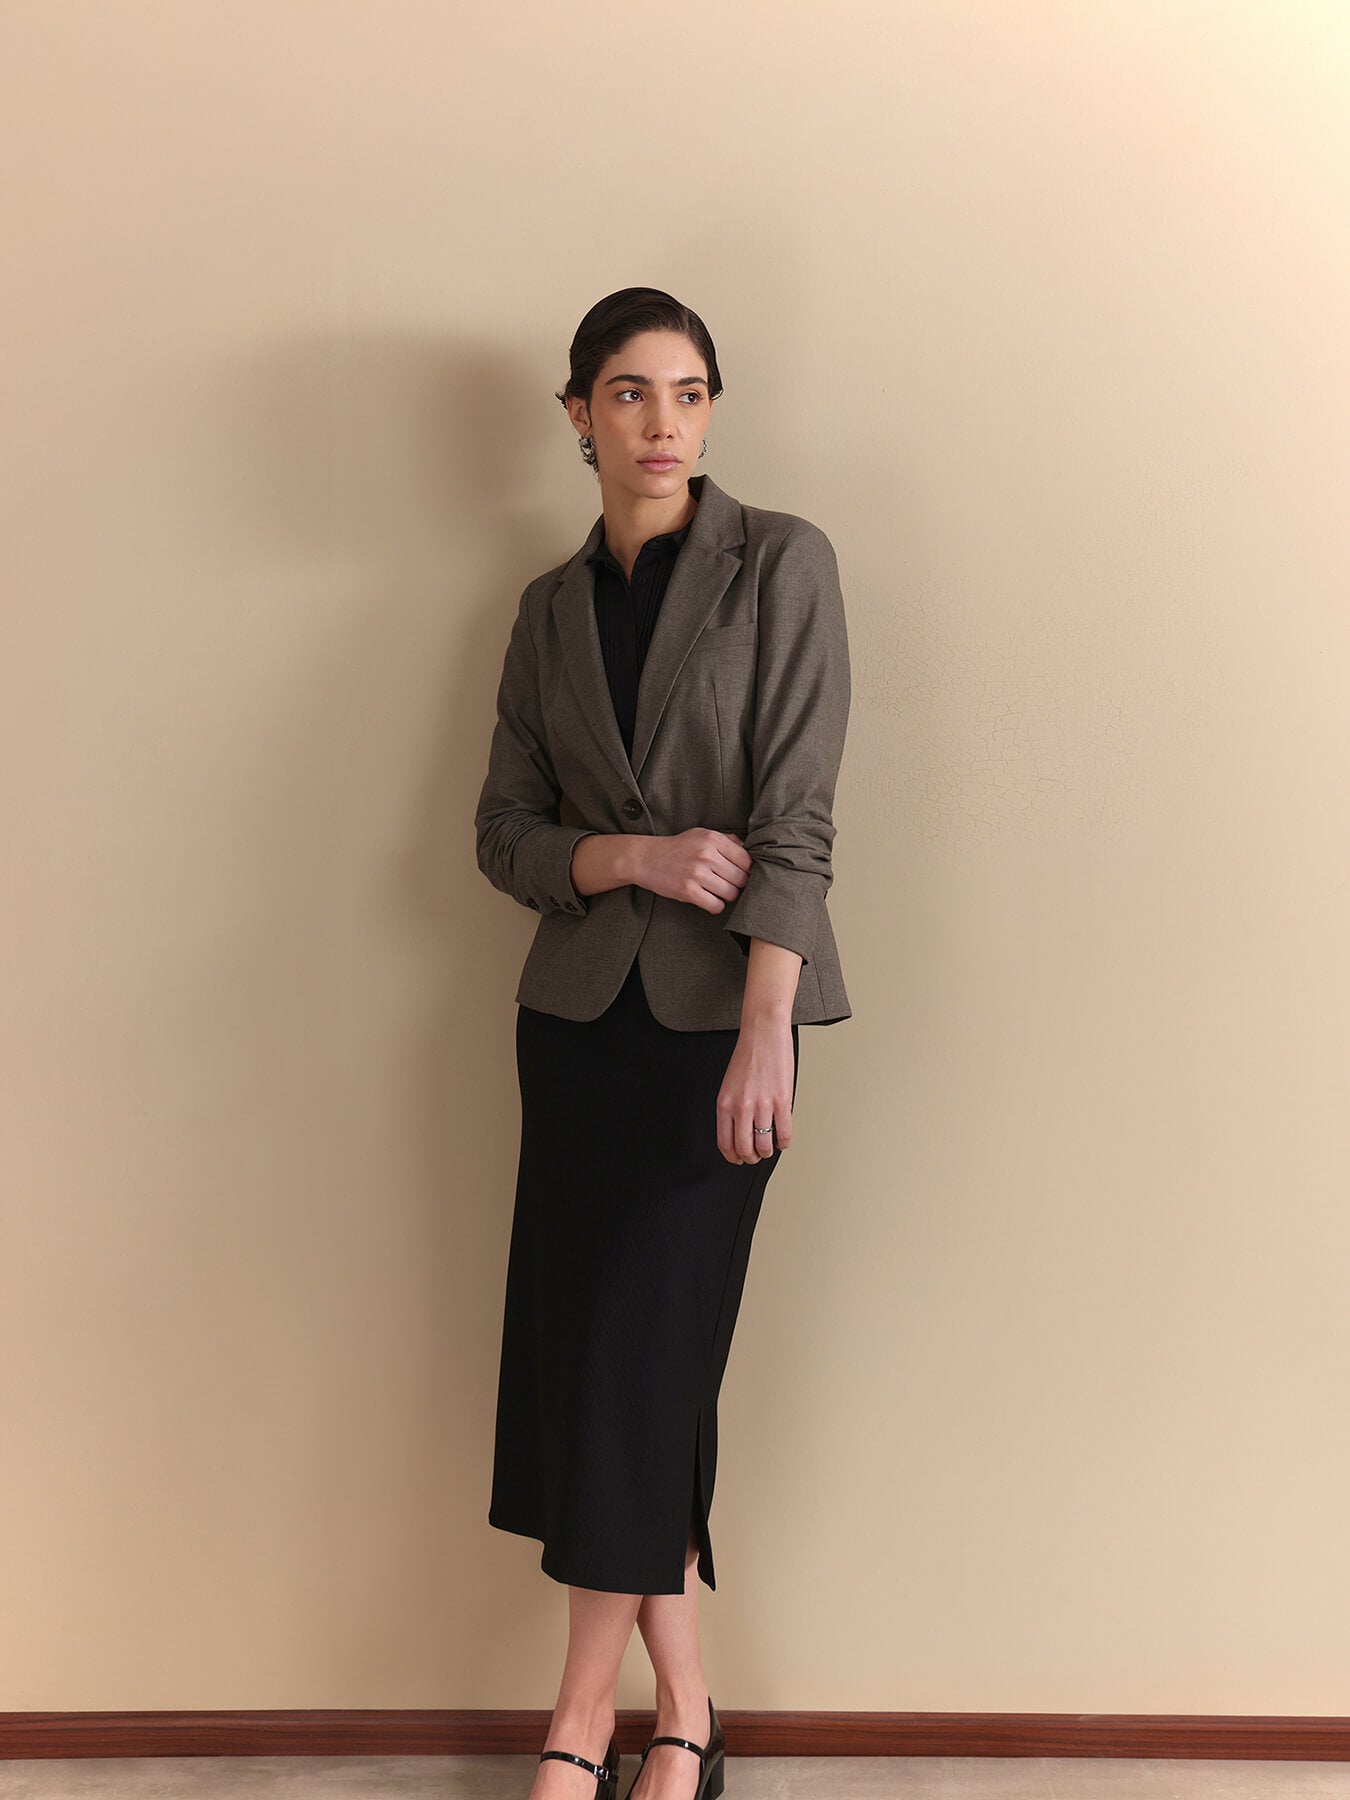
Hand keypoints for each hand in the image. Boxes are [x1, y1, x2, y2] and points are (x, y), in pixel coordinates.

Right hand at [631, 829, 751, 914]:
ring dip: (727, 896)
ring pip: (731, 894)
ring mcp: (698, 874)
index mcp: (713, 839)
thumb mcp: (701, 834)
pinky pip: (716, 906)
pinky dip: (716, 905)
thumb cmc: (677, 847)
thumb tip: (750, 852)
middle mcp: (707, 855)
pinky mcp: (689, 892)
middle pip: (741, 879)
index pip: (747, 860)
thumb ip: (727, 840)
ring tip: (717, 891)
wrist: (645, 858)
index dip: (747, 870)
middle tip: (728, 883)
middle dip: (738, 884)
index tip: (740, 873)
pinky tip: (708, 898)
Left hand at [716, 1018, 794, 1164]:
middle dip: (751, 1158)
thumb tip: (739, 1133)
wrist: (764, 1033)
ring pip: (764, 1145)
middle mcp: (741, 1107)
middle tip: (755, 1156)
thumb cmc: (748, 1055)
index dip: (732, 1157)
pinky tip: (783, 1140)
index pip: (725, 1143)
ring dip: (767, 1152)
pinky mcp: (783, 1102)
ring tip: (769, 1148)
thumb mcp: (729, 1085)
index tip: (738, 1159)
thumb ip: (732, 1109)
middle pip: (745, 1149)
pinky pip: (784, 1133)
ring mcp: (762, 1105)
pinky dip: (784, 1142)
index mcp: (725, 1103)